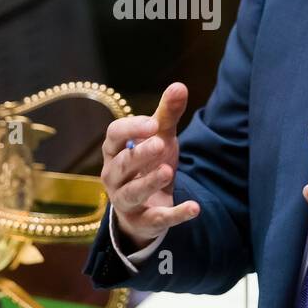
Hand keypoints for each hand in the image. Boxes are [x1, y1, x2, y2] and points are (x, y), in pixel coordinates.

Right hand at [99, 82, 199, 250]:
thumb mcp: (159, 137)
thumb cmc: (149, 163)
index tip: (153, 124)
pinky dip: (175, 214)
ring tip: (167, 172)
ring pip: (132, 192)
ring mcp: (125, 201)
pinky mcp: (143, 221)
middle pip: (122, 165)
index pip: (114, 136)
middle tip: (160, 144)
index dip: (131, 129)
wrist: (147, 205)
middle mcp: (114, 176)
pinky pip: (157, 219)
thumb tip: (180, 86)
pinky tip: (194, 208)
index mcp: (114, 151)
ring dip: (148, 183)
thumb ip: (167, 115)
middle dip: (140, 155)